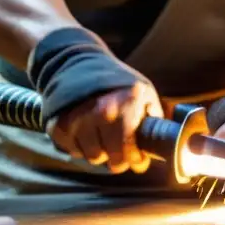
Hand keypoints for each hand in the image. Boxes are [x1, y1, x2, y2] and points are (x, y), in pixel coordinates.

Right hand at [46, 81, 163, 173]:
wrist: (80, 64)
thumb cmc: (117, 83)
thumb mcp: (143, 93)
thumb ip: (154, 117)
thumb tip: (164, 145)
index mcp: (126, 104)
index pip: (131, 150)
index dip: (137, 160)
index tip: (138, 159)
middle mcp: (101, 112)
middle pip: (113, 159)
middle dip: (120, 160)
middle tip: (121, 152)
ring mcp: (78, 118)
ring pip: (93, 158)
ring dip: (100, 152)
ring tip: (103, 137)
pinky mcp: (60, 124)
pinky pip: (74, 152)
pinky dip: (81, 147)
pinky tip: (86, 133)